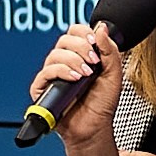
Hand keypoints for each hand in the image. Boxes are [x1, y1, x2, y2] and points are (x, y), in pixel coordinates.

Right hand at [30, 21, 123, 149]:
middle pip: (64, 40)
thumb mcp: (114, 74)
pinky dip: (61, 71)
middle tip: (93, 62)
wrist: (94, 128)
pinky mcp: (42, 89)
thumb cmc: (102, 104)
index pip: (74, 32)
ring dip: (73, 61)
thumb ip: (110, 50)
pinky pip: (46, 72)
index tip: (94, 42)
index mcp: (80, 55)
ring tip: (86, 75)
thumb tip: (101, 27)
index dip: (83, 32)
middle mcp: (64, 62)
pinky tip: (74, 79)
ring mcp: (53, 75)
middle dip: (81, 48)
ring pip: (55, 54)